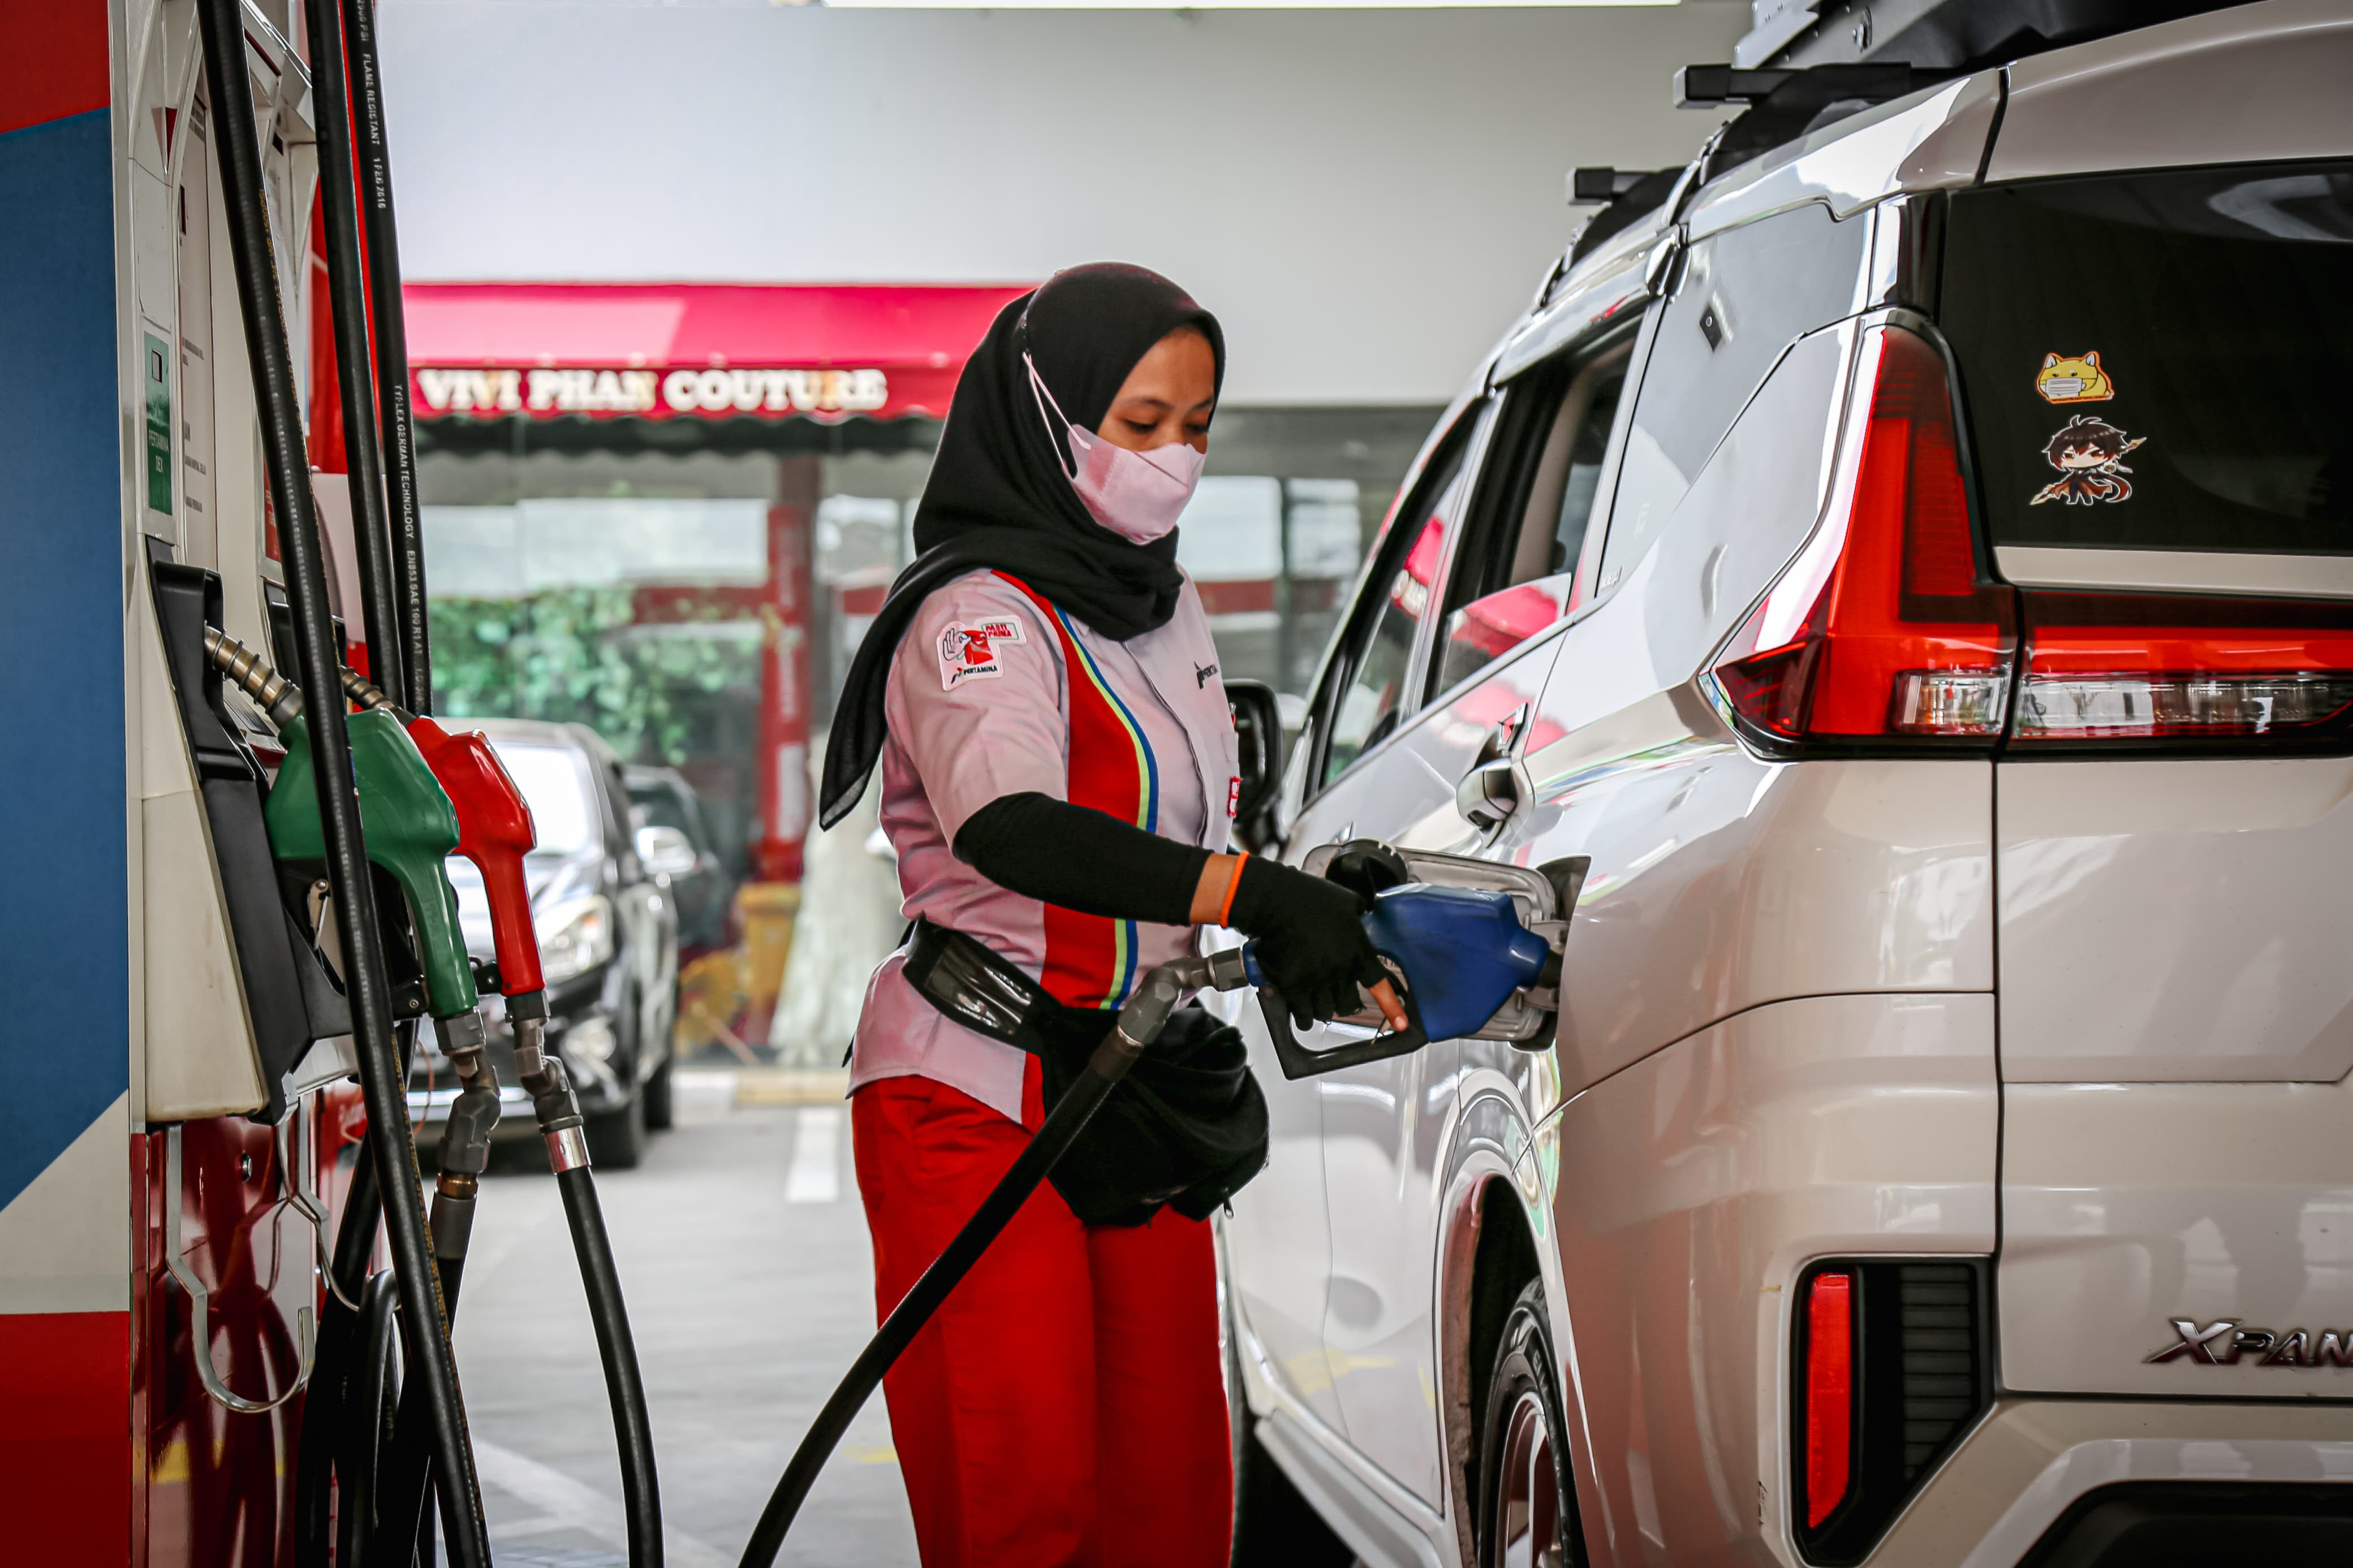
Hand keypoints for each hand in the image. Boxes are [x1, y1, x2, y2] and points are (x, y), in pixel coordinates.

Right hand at [1224, 857, 1394, 1028]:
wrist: (1275, 901)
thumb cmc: (1307, 896)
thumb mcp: (1346, 900)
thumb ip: (1358, 913)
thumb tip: (1362, 914)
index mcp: (1356, 951)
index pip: (1378, 984)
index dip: (1391, 1007)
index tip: (1400, 1023)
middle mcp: (1339, 970)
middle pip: (1348, 1006)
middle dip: (1344, 1004)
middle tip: (1336, 998)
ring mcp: (1315, 980)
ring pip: (1325, 1012)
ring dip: (1321, 1010)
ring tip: (1316, 1002)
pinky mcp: (1292, 986)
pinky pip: (1302, 1014)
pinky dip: (1303, 1018)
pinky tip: (1301, 1014)